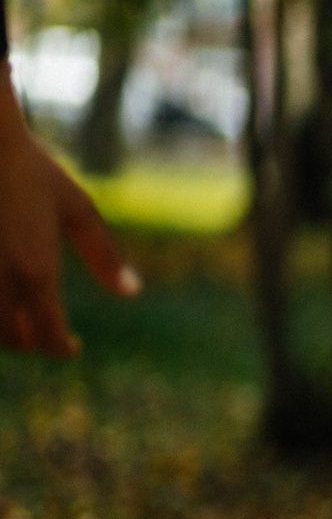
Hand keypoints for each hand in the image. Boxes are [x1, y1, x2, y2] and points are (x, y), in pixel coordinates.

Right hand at [0, 80, 139, 356]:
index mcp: (36, 272)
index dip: (63, 349)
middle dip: (33, 343)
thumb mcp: (76, 208)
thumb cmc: (31, 169)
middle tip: (49, 336)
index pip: (49, 337)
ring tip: (24, 320)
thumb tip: (131, 292)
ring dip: (5, 331)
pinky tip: (4, 298)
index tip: (74, 347)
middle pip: (13, 339)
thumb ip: (103, 254)